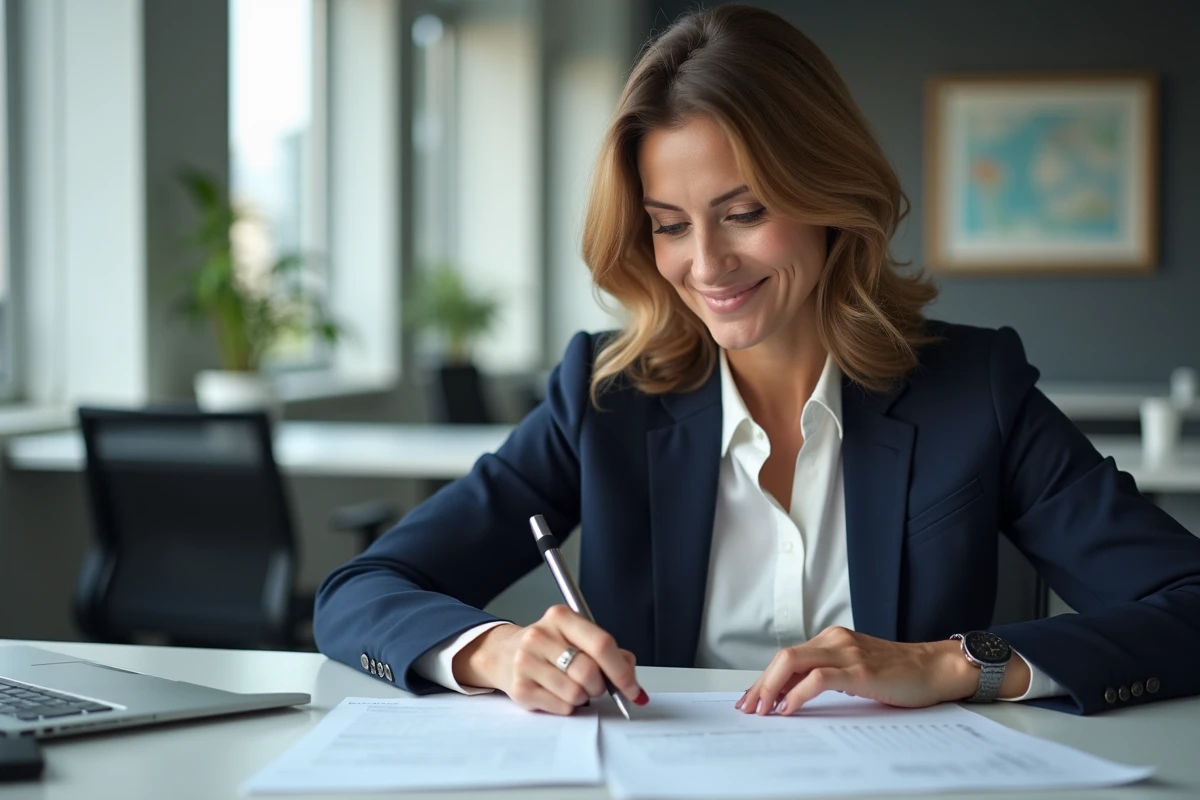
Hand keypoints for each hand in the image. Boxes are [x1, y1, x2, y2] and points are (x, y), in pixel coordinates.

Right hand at [453, 605, 646, 714]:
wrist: (505, 654)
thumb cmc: (550, 647)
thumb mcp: (578, 637)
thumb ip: (609, 653)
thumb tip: (632, 682)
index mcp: (561, 617)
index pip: (601, 644)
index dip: (622, 672)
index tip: (634, 690)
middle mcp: (540, 636)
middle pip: (589, 672)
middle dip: (600, 686)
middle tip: (595, 685)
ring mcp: (526, 662)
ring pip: (576, 693)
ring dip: (584, 698)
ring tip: (573, 686)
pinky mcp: (520, 688)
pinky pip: (562, 707)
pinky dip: (568, 706)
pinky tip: (557, 693)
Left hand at [736, 626, 1030, 715]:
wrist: (935, 668)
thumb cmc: (900, 674)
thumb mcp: (857, 670)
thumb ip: (829, 675)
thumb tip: (793, 697)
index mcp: (832, 639)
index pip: (788, 657)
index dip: (765, 678)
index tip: (751, 698)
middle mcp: (835, 640)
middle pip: (783, 657)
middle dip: (761, 684)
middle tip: (748, 707)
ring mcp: (847, 653)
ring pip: (793, 662)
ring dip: (772, 688)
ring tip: (762, 709)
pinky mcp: (859, 670)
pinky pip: (817, 678)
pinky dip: (797, 693)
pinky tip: (789, 708)